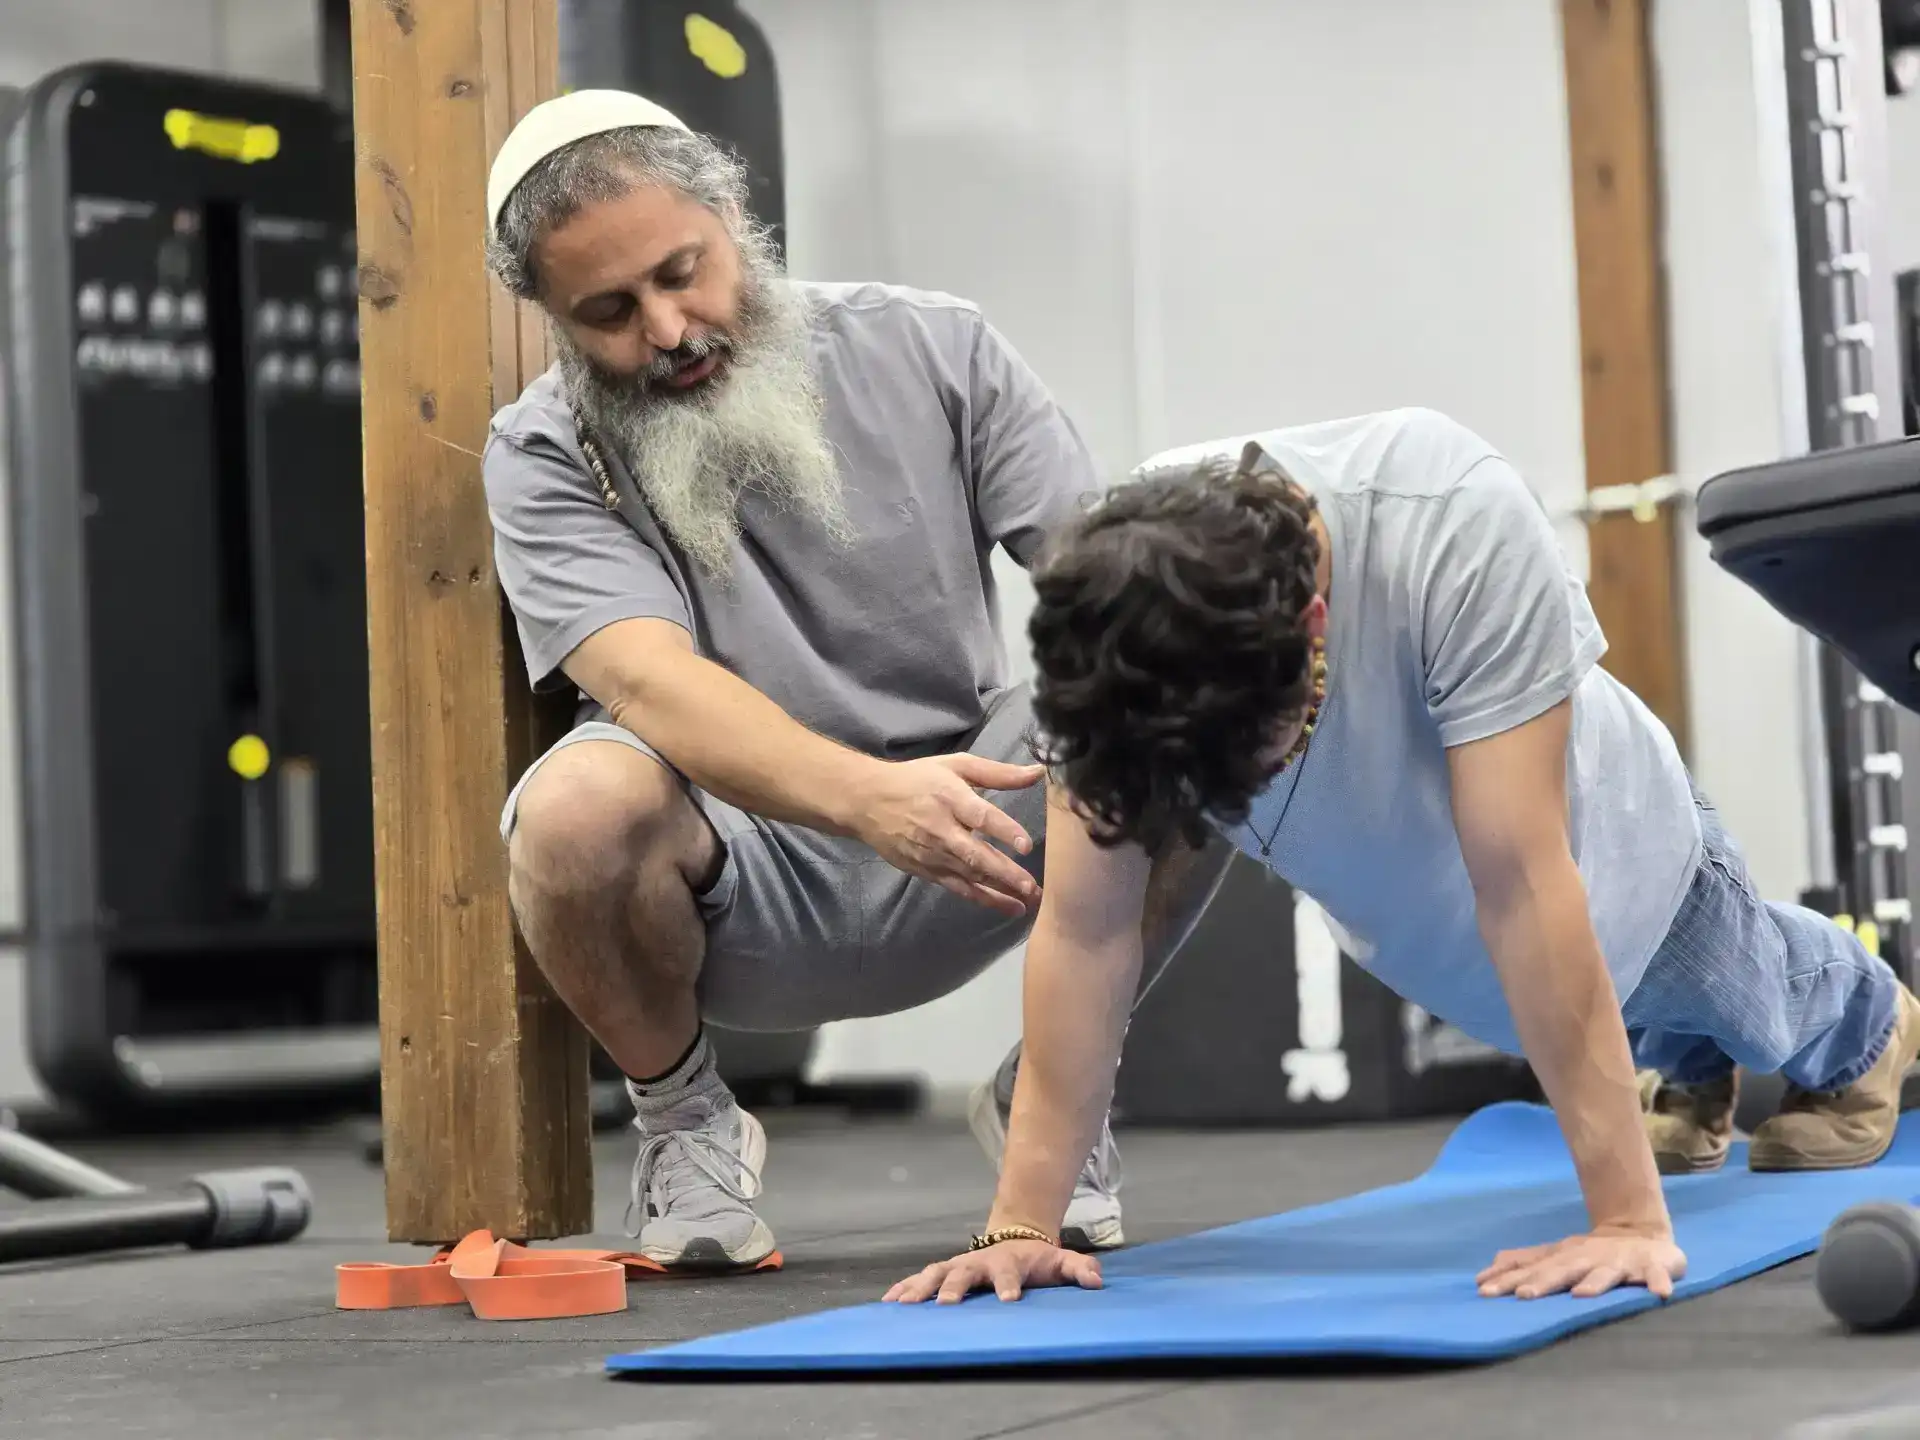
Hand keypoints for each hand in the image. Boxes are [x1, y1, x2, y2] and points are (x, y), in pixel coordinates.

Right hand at [849, 754, 1045, 916]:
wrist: (868, 802)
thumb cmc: (917, 780)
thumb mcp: (956, 766)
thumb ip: (998, 773)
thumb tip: (1037, 772)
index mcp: (950, 798)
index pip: (980, 816)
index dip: (1003, 830)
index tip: (1025, 845)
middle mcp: (941, 829)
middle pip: (976, 855)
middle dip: (1005, 873)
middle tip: (1031, 887)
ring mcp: (932, 854)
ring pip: (970, 877)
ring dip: (1000, 891)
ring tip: (1028, 901)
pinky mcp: (926, 871)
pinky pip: (957, 888)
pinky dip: (982, 899)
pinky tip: (1006, 906)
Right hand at [884, 1239, 1102, 1304]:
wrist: (1015, 1238)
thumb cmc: (1038, 1259)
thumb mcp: (1061, 1262)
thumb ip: (1079, 1269)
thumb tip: (1097, 1280)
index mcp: (1008, 1263)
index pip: (1009, 1274)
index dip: (1009, 1285)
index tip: (1009, 1300)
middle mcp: (979, 1263)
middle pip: (964, 1273)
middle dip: (954, 1287)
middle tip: (945, 1304)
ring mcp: (958, 1265)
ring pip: (935, 1274)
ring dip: (919, 1288)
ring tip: (902, 1304)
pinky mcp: (943, 1271)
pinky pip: (919, 1279)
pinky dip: (903, 1288)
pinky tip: (888, 1302)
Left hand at [1476, 1224, 1685, 1300]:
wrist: (1641, 1234)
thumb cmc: (1590, 1253)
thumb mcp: (1554, 1256)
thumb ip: (1522, 1265)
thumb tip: (1481, 1277)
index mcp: (1564, 1258)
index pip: (1532, 1271)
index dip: (1509, 1280)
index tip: (1484, 1291)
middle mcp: (1587, 1260)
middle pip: (1562, 1271)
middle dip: (1543, 1283)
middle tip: (1524, 1296)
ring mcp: (1620, 1264)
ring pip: (1606, 1274)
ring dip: (1595, 1283)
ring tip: (1582, 1295)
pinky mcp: (1653, 1267)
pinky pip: (1658, 1275)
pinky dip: (1659, 1282)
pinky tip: (1659, 1293)